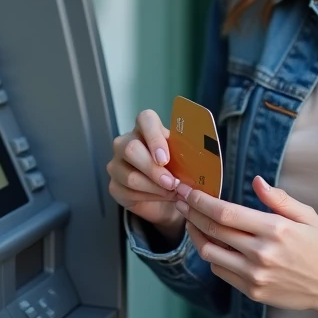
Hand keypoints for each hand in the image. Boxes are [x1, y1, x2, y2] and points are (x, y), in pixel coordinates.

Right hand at [106, 110, 183, 241]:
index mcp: (145, 128)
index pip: (145, 120)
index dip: (154, 137)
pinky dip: (149, 197)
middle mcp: (126, 142)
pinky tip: (161, 197)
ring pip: (129, 175)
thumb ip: (188, 154)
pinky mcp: (114, 185)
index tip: (165, 157)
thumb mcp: (184, 158)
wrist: (167, 196)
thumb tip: (203, 158)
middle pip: (131, 149)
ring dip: (154, 187)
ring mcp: (116, 164)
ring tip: (172, 192)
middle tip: (172, 182)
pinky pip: (127, 192)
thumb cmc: (177, 169)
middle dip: (154, 169)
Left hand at [176, 176, 317, 317]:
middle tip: (181, 200)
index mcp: (274, 229)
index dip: (201, 200)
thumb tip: (256, 181)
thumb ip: (279, 199)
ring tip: (192, 220)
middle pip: (213, 230)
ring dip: (196, 235)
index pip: (225, 212)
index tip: (188, 190)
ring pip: (211, 253)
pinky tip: (211, 243)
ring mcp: (255, 275)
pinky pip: (221, 272)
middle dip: (192, 212)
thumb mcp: (307, 216)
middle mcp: (261, 253)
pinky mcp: (253, 291)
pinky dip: (212, 256)